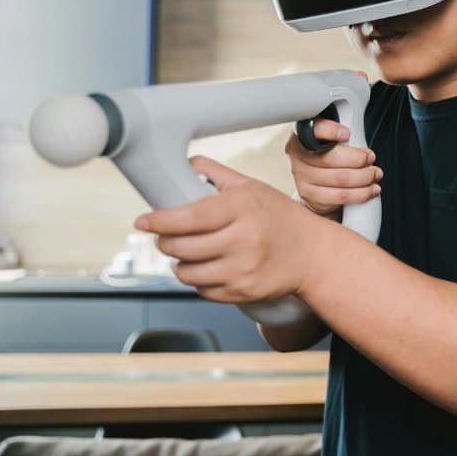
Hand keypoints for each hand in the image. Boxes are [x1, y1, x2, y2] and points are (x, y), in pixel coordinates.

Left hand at [135, 156, 332, 303]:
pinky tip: (208, 267)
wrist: (313, 254)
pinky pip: (203, 290)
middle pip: (181, 247)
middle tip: (166, 236)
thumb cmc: (280, 217)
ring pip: (187, 273)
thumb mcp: (252, 188)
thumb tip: (185, 163)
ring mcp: (243, 269)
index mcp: (241, 209)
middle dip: (165, 242)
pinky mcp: (243, 292)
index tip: (143, 221)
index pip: (188, 218)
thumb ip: (217, 175)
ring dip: (178, 264)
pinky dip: (198, 280)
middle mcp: (243, 240)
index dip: (159, 221)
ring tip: (187, 253)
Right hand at [285, 72, 381, 220]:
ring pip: (338, 179)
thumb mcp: (341, 127)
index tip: (347, 133)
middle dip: (358, 160)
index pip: (313, 128)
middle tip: (372, 159)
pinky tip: (371, 189)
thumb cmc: (333, 150)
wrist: (320, 184)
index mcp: (304, 131)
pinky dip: (359, 194)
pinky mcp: (308, 195)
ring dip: (363, 178)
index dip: (329, 130)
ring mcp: (301, 175)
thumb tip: (360, 77)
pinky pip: (337, 197)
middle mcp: (298, 153)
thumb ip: (350, 105)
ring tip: (376, 174)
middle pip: (330, 159)